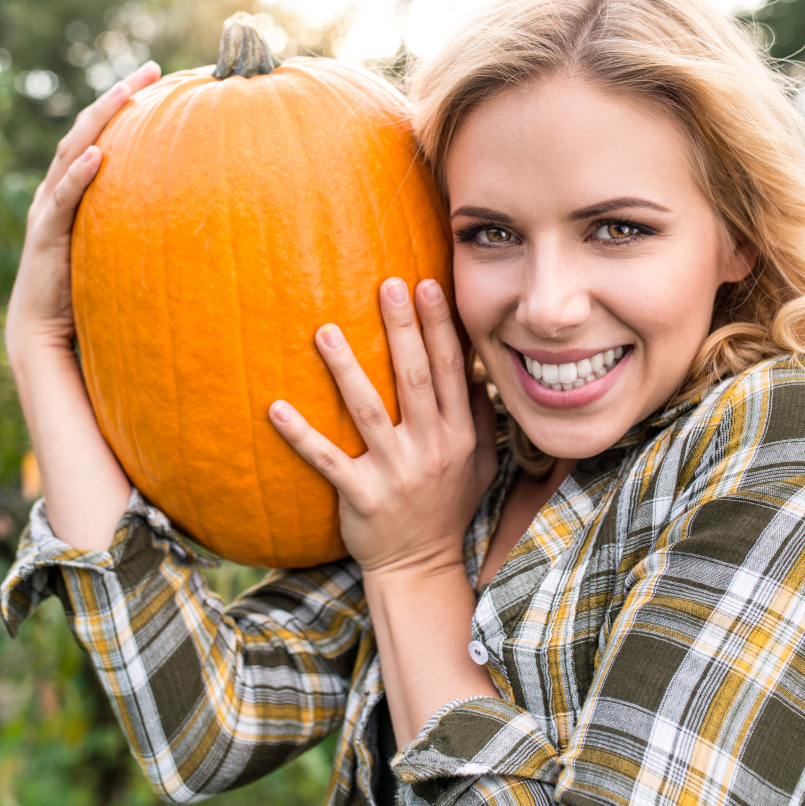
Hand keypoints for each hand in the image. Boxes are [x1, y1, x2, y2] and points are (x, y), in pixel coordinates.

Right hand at [5, 62, 161, 363]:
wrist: (49, 330)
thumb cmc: (90, 289)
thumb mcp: (122, 247)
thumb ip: (147, 223)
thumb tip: (200, 210)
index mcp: (77, 190)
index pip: (102, 135)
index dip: (126, 105)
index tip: (160, 75)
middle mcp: (59, 191)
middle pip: (87, 132)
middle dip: (117, 99)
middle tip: (150, 70)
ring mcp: (50, 211)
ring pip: (72, 154)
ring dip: (99, 122)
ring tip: (125, 95)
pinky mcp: (48, 237)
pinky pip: (63, 201)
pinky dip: (79, 176)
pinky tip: (98, 156)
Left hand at [269, 277, 497, 577]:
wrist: (422, 566)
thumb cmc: (449, 506)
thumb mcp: (481, 462)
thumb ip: (478, 416)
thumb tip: (474, 367)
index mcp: (459, 434)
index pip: (451, 370)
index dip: (440, 327)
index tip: (428, 286)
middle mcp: (431, 448)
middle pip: (415, 378)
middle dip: (403, 329)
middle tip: (388, 285)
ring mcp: (396, 472)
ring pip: (368, 411)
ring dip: (347, 370)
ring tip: (326, 330)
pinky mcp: (361, 495)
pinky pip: (327, 460)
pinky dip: (301, 435)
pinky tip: (277, 407)